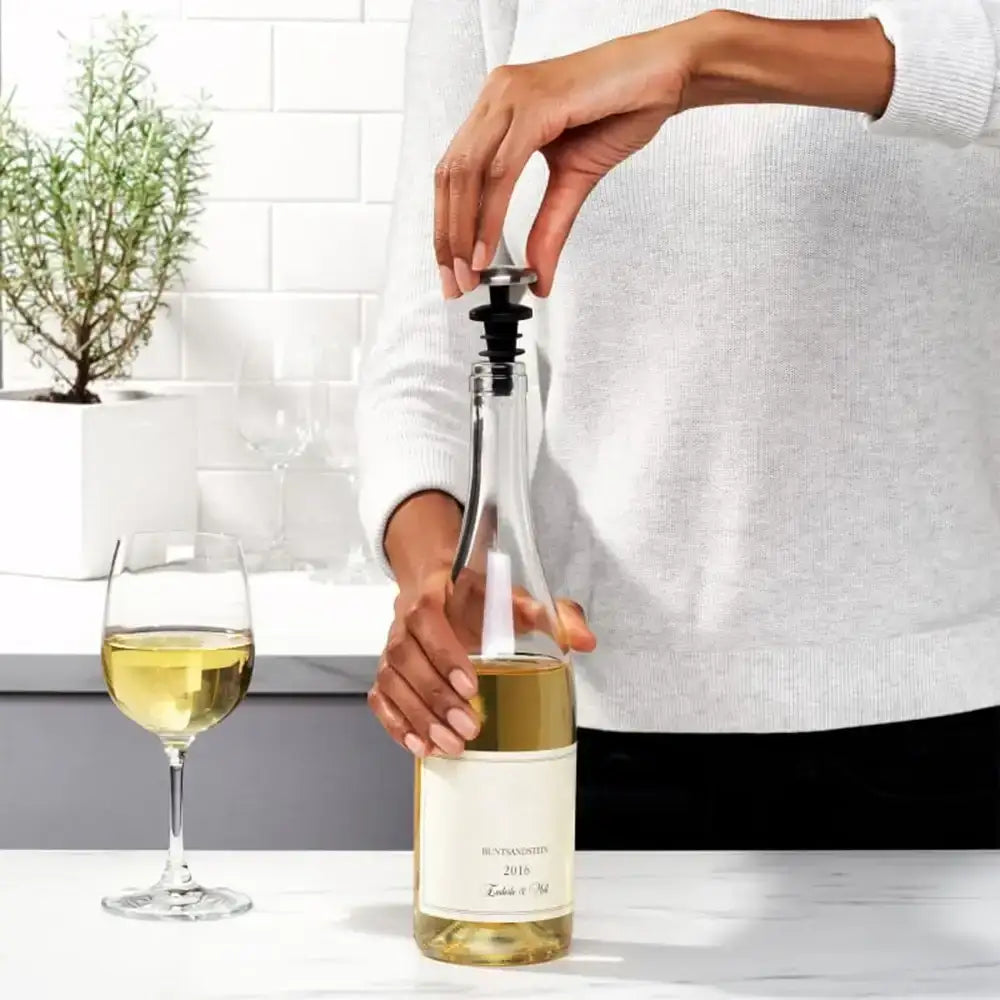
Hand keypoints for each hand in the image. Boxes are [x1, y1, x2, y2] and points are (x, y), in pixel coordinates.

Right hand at [367, 564, 595, 757]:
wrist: (437, 583)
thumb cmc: (478, 595)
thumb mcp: (516, 596)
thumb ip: (553, 614)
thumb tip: (584, 641)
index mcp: (435, 593)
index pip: (428, 620)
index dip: (444, 654)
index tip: (471, 686)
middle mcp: (405, 620)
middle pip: (406, 657)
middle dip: (436, 698)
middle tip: (468, 728)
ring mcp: (392, 646)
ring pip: (391, 681)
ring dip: (417, 716)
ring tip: (448, 745)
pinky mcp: (388, 670)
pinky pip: (380, 697)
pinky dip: (394, 724)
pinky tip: (418, 746)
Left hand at [434, 10, 894, 298]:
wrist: (667, 75)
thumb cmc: (622, 107)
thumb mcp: (574, 181)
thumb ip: (548, 228)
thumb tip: (536, 276)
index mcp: (498, 111)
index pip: (453, 176)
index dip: (446, 229)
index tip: (453, 272)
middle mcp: (496, 97)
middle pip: (449, 177)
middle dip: (447, 238)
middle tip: (456, 282)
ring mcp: (512, 95)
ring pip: (466, 173)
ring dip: (462, 231)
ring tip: (471, 272)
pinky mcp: (535, 101)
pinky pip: (500, 167)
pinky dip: (489, 213)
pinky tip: (488, 247)